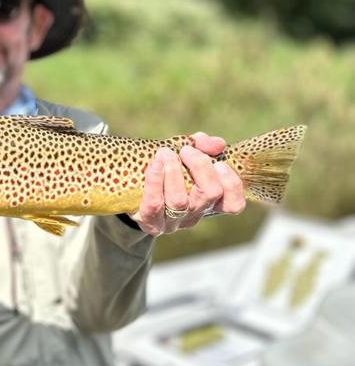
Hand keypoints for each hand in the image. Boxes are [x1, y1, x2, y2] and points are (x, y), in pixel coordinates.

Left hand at [130, 132, 245, 236]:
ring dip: (174, 171)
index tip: (219, 163)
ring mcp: (172, 222)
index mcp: (209, 202)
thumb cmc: (165, 170)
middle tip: (187, 150)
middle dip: (200, 167)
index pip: (233, 205)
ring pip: (180, 201)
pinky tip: (154, 164)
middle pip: (209, 195)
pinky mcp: (150, 222)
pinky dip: (155, 181)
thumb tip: (217, 143)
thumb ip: (202, 146)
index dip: (231, 184)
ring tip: (165, 153)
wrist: (131, 191)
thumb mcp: (185, 155)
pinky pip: (154, 204)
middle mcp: (194, 214)